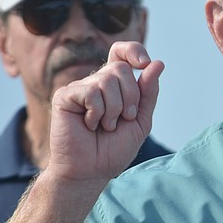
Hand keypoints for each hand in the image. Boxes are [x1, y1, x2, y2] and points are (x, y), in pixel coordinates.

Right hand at [47, 41, 164, 187]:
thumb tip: (157, 64)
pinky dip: (97, 113)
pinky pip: (90, 92)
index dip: (134, 50)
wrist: (91, 171)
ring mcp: (79, 88)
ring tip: (105, 126)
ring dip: (113, 110)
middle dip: (130, 97)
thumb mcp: (140, 121)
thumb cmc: (113, 149)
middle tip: (123, 118)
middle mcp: (96, 82)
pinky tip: (89, 125)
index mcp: (115, 85)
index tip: (144, 63)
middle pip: (121, 68)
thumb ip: (148, 93)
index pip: (121, 52)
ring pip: (106, 80)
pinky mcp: (65, 96)